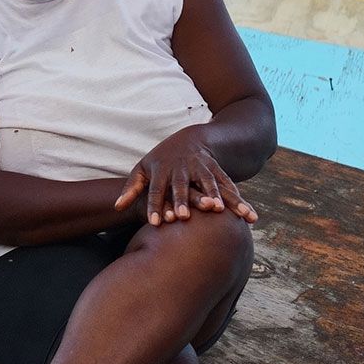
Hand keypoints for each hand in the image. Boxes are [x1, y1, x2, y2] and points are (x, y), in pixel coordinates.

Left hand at [113, 127, 257, 226]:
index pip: (155, 189)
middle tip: (184, 217)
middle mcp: (182, 169)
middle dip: (183, 200)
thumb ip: (131, 188)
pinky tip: (247, 215)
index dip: (154, 205)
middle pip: (181, 186)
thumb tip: (116, 207)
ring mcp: (201, 168)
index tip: (155, 223)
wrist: (190, 140)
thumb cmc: (161, 161)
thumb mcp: (143, 169)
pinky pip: (229, 186)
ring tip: (219, 211)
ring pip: (209, 183)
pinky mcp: (217, 171)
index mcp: (161, 170)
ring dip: (214, 197)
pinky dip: (238, 199)